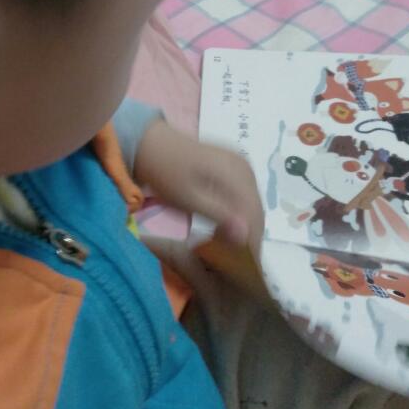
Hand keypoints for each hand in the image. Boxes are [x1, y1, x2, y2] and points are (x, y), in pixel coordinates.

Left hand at [134, 120, 262, 254]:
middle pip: (256, 208)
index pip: (254, 214)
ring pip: (252, 203)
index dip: (251, 240)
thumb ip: (218, 214)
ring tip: (231, 245)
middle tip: (234, 258)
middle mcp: (244, 167)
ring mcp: (241, 164)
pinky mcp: (235, 166)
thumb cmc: (164, 173)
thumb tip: (246, 235)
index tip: (243, 263)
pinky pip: (245, 194)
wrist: (151, 144)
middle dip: (249, 233)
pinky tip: (228, 224)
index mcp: (236, 172)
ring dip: (244, 223)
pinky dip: (239, 211)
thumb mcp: (187, 198)